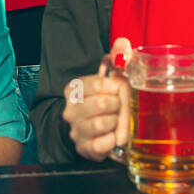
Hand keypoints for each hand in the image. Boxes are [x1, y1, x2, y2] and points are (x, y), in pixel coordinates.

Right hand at [62, 37, 131, 160]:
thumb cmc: (104, 101)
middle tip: (119, 107)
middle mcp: (71, 109)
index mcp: (74, 89)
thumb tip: (123, 45)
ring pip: (102, 124)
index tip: (117, 90)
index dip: (115, 87)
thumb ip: (118, 58)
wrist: (91, 131)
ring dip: (116, 123)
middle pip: (101, 103)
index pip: (99, 83)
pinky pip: (103, 144)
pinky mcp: (84, 148)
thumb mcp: (110, 78)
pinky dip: (113, 140)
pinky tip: (112, 136)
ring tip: (115, 121)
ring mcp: (76, 130)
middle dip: (117, 105)